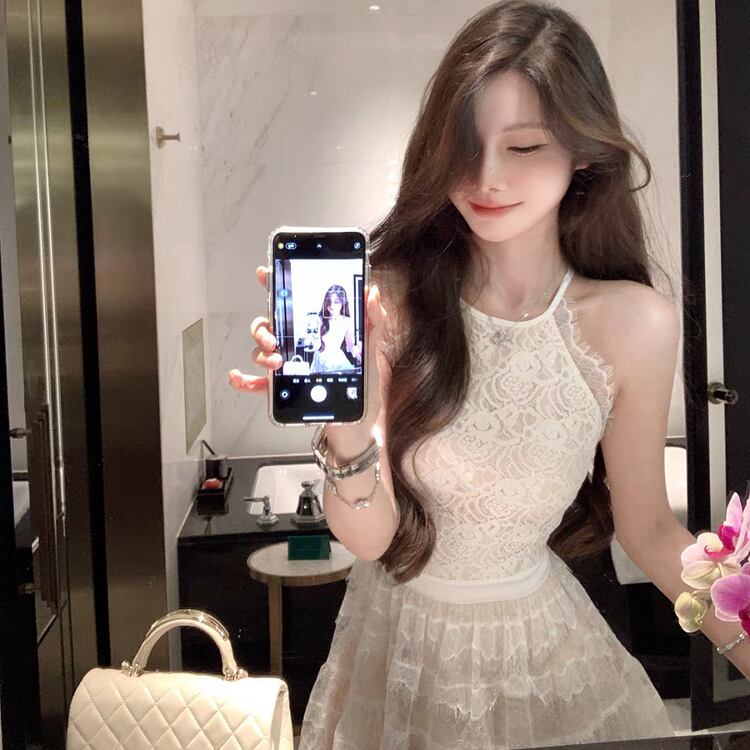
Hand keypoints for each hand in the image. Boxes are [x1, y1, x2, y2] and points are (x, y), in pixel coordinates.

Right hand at [228, 268, 392, 436]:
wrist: (359, 426)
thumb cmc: (363, 390)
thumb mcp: (371, 352)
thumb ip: (373, 321)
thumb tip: (371, 293)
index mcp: (315, 332)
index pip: (292, 305)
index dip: (276, 287)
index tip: (266, 274)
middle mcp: (297, 347)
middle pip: (268, 326)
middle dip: (263, 328)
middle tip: (274, 339)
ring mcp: (288, 368)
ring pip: (260, 351)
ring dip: (260, 353)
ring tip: (276, 362)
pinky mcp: (284, 391)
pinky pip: (257, 383)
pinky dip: (245, 379)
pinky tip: (240, 377)